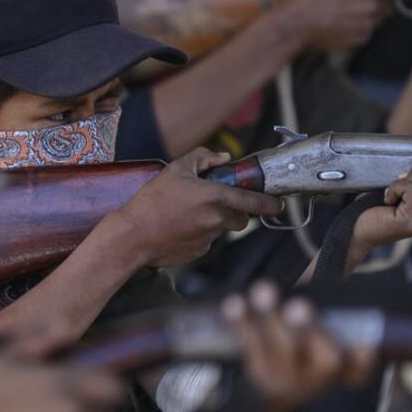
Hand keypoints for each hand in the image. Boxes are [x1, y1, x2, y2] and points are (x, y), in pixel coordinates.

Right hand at [109, 148, 283, 266]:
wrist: (133, 236)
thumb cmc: (152, 201)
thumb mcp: (176, 169)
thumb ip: (203, 158)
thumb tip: (222, 158)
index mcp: (216, 198)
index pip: (255, 202)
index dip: (271, 203)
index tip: (279, 204)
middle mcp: (217, 220)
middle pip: (242, 218)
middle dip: (237, 211)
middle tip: (217, 201)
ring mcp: (209, 239)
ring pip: (223, 229)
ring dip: (216, 221)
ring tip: (190, 213)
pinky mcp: (199, 253)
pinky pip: (208, 241)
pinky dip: (200, 233)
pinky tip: (180, 227)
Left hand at [223, 281, 376, 411]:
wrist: (274, 393)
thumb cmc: (308, 355)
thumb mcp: (328, 344)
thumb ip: (337, 317)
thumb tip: (342, 261)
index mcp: (341, 371)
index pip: (357, 372)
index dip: (362, 362)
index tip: (365, 345)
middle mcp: (316, 380)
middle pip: (319, 360)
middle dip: (309, 330)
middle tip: (299, 306)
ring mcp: (286, 378)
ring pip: (280, 351)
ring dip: (270, 318)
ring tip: (263, 290)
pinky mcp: (258, 372)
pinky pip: (249, 346)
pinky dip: (241, 323)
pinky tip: (234, 303)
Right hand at [282, 0, 411, 50]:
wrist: (298, 21)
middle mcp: (373, 6)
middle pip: (390, 4)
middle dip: (381, 0)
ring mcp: (368, 25)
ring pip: (379, 18)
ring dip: (371, 13)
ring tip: (348, 9)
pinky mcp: (361, 39)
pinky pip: (368, 30)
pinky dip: (361, 25)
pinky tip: (343, 20)